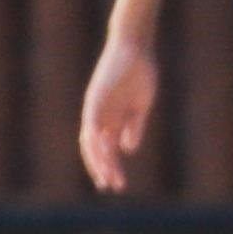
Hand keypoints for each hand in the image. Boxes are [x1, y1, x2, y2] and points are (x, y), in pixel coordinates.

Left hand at [79, 36, 158, 191]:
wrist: (135, 47)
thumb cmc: (140, 72)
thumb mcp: (140, 105)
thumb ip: (134, 127)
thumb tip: (127, 149)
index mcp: (110, 117)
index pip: (104, 147)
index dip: (109, 165)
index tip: (117, 183)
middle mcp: (99, 114)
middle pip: (95, 148)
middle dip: (103, 168)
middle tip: (111, 187)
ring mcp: (96, 107)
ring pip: (92, 140)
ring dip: (99, 160)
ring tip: (108, 177)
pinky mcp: (96, 98)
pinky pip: (92, 124)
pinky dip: (96, 141)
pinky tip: (104, 155)